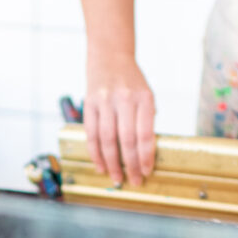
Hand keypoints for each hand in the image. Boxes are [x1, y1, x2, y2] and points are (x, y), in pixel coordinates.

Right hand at [85, 53, 154, 185]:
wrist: (109, 56)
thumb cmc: (131, 81)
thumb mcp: (146, 95)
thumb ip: (146, 120)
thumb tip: (145, 154)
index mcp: (144, 98)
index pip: (145, 133)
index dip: (146, 156)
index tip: (147, 171)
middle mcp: (124, 99)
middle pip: (127, 139)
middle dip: (131, 165)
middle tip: (134, 181)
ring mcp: (105, 101)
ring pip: (107, 139)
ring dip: (112, 163)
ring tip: (116, 178)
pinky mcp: (89, 103)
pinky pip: (91, 133)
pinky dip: (95, 153)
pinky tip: (100, 165)